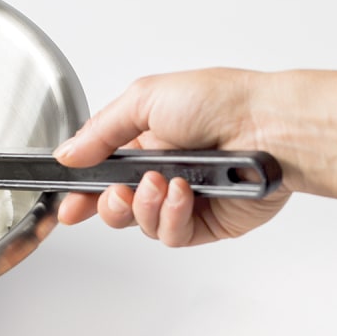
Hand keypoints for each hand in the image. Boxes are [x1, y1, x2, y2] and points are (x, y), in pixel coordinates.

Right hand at [53, 69, 291, 245]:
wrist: (268, 127)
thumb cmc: (220, 102)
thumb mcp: (144, 99)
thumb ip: (99, 131)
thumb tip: (68, 154)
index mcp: (146, 142)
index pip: (102, 175)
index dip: (82, 193)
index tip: (68, 206)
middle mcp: (164, 173)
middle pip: (117, 207)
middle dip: (109, 204)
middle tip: (117, 194)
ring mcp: (185, 201)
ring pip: (141, 225)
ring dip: (143, 207)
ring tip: (161, 184)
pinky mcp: (208, 223)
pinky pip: (171, 235)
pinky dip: (170, 218)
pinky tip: (183, 195)